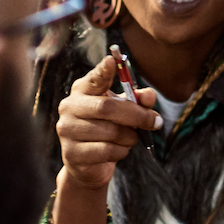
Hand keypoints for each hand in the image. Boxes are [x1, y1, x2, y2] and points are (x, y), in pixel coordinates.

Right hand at [53, 54, 160, 223]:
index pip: (93, 78)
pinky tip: (119, 150)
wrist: (89, 163)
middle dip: (137, 115)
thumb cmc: (109, 129)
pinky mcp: (72, 153)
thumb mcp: (125, 111)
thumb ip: (139, 101)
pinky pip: (107, 151)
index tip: (113, 60)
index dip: (103, 70)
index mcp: (83, 91)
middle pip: (107, 107)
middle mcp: (70, 107)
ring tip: (131, 138)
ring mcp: (67, 130)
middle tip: (155, 122)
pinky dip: (122, 151)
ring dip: (130, 136)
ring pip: (111, 131)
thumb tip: (149, 95)